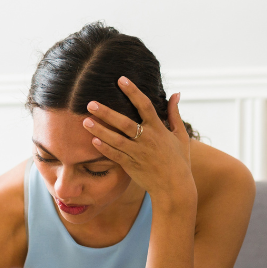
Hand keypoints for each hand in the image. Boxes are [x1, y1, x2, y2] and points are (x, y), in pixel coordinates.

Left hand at [84, 78, 195, 206]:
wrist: (174, 187)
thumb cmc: (179, 160)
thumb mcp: (181, 135)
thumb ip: (175, 114)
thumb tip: (176, 93)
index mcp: (159, 129)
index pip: (145, 105)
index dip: (133, 91)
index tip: (121, 79)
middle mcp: (147, 139)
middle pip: (124, 123)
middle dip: (107, 112)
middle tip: (91, 103)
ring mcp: (138, 153)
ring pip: (116, 139)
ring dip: (100, 130)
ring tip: (85, 121)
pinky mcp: (131, 166)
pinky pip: (115, 155)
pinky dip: (104, 149)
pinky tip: (93, 140)